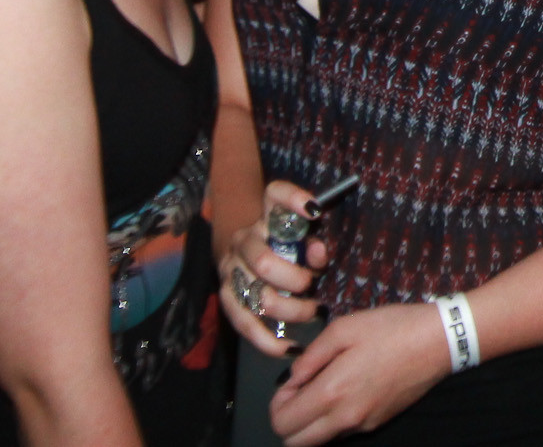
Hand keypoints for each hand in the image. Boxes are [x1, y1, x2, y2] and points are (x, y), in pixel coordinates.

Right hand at [217, 180, 329, 356]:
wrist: (247, 253)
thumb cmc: (288, 245)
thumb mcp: (303, 237)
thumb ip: (314, 243)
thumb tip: (317, 253)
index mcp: (266, 216)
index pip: (275, 195)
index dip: (294, 199)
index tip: (314, 211)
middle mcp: (244, 240)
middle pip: (264, 262)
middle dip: (295, 280)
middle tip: (313, 286)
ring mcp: (231, 269)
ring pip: (257, 297)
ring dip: (289, 310)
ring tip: (312, 311)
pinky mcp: (226, 297)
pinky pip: (244, 324)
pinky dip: (268, 341)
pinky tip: (290, 348)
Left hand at [269, 301, 450, 445]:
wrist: (439, 341)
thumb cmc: (391, 328)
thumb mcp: (344, 328)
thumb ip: (310, 356)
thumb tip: (293, 377)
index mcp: (331, 392)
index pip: (282, 423)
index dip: (278, 402)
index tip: (292, 382)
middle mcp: (344, 417)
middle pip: (295, 442)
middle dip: (288, 420)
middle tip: (301, 391)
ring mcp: (363, 424)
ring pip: (318, 441)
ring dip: (310, 423)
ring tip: (325, 389)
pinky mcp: (378, 423)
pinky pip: (342, 432)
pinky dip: (333, 419)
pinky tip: (349, 389)